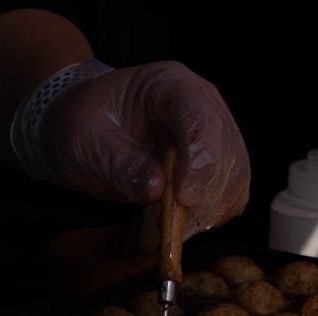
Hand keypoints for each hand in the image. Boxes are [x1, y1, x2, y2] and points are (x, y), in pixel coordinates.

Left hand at [40, 60, 249, 238]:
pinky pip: (230, 194)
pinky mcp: (213, 164)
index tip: (183, 198)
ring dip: (211, 209)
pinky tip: (184, 225)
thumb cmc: (82, 122)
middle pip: (226, 152)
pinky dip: (212, 215)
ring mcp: (213, 135)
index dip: (199, 162)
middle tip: (173, 224)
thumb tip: (156, 191)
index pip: (201, 121)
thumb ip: (121, 164)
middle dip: (205, 194)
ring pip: (235, 176)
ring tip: (174, 228)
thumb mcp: (87, 140)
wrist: (83, 130)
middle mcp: (202, 105)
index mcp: (169, 85)